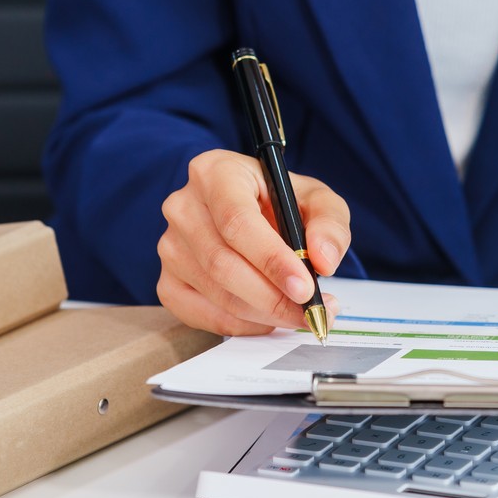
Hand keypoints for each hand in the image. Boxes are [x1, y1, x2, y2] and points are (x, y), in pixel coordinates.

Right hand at [157, 149, 350, 335]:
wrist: (253, 211)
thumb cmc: (280, 201)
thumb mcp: (316, 199)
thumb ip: (330, 223)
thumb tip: (323, 260)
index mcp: (215, 172)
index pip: (237, 222)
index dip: (272, 260)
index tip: (304, 288)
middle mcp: (183, 206)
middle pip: (223, 264)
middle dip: (273, 297)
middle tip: (310, 311)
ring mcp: (170, 246)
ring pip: (216, 293)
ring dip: (264, 314)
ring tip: (298, 314)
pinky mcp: (168, 280)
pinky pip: (201, 314)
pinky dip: (240, 325)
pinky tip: (267, 318)